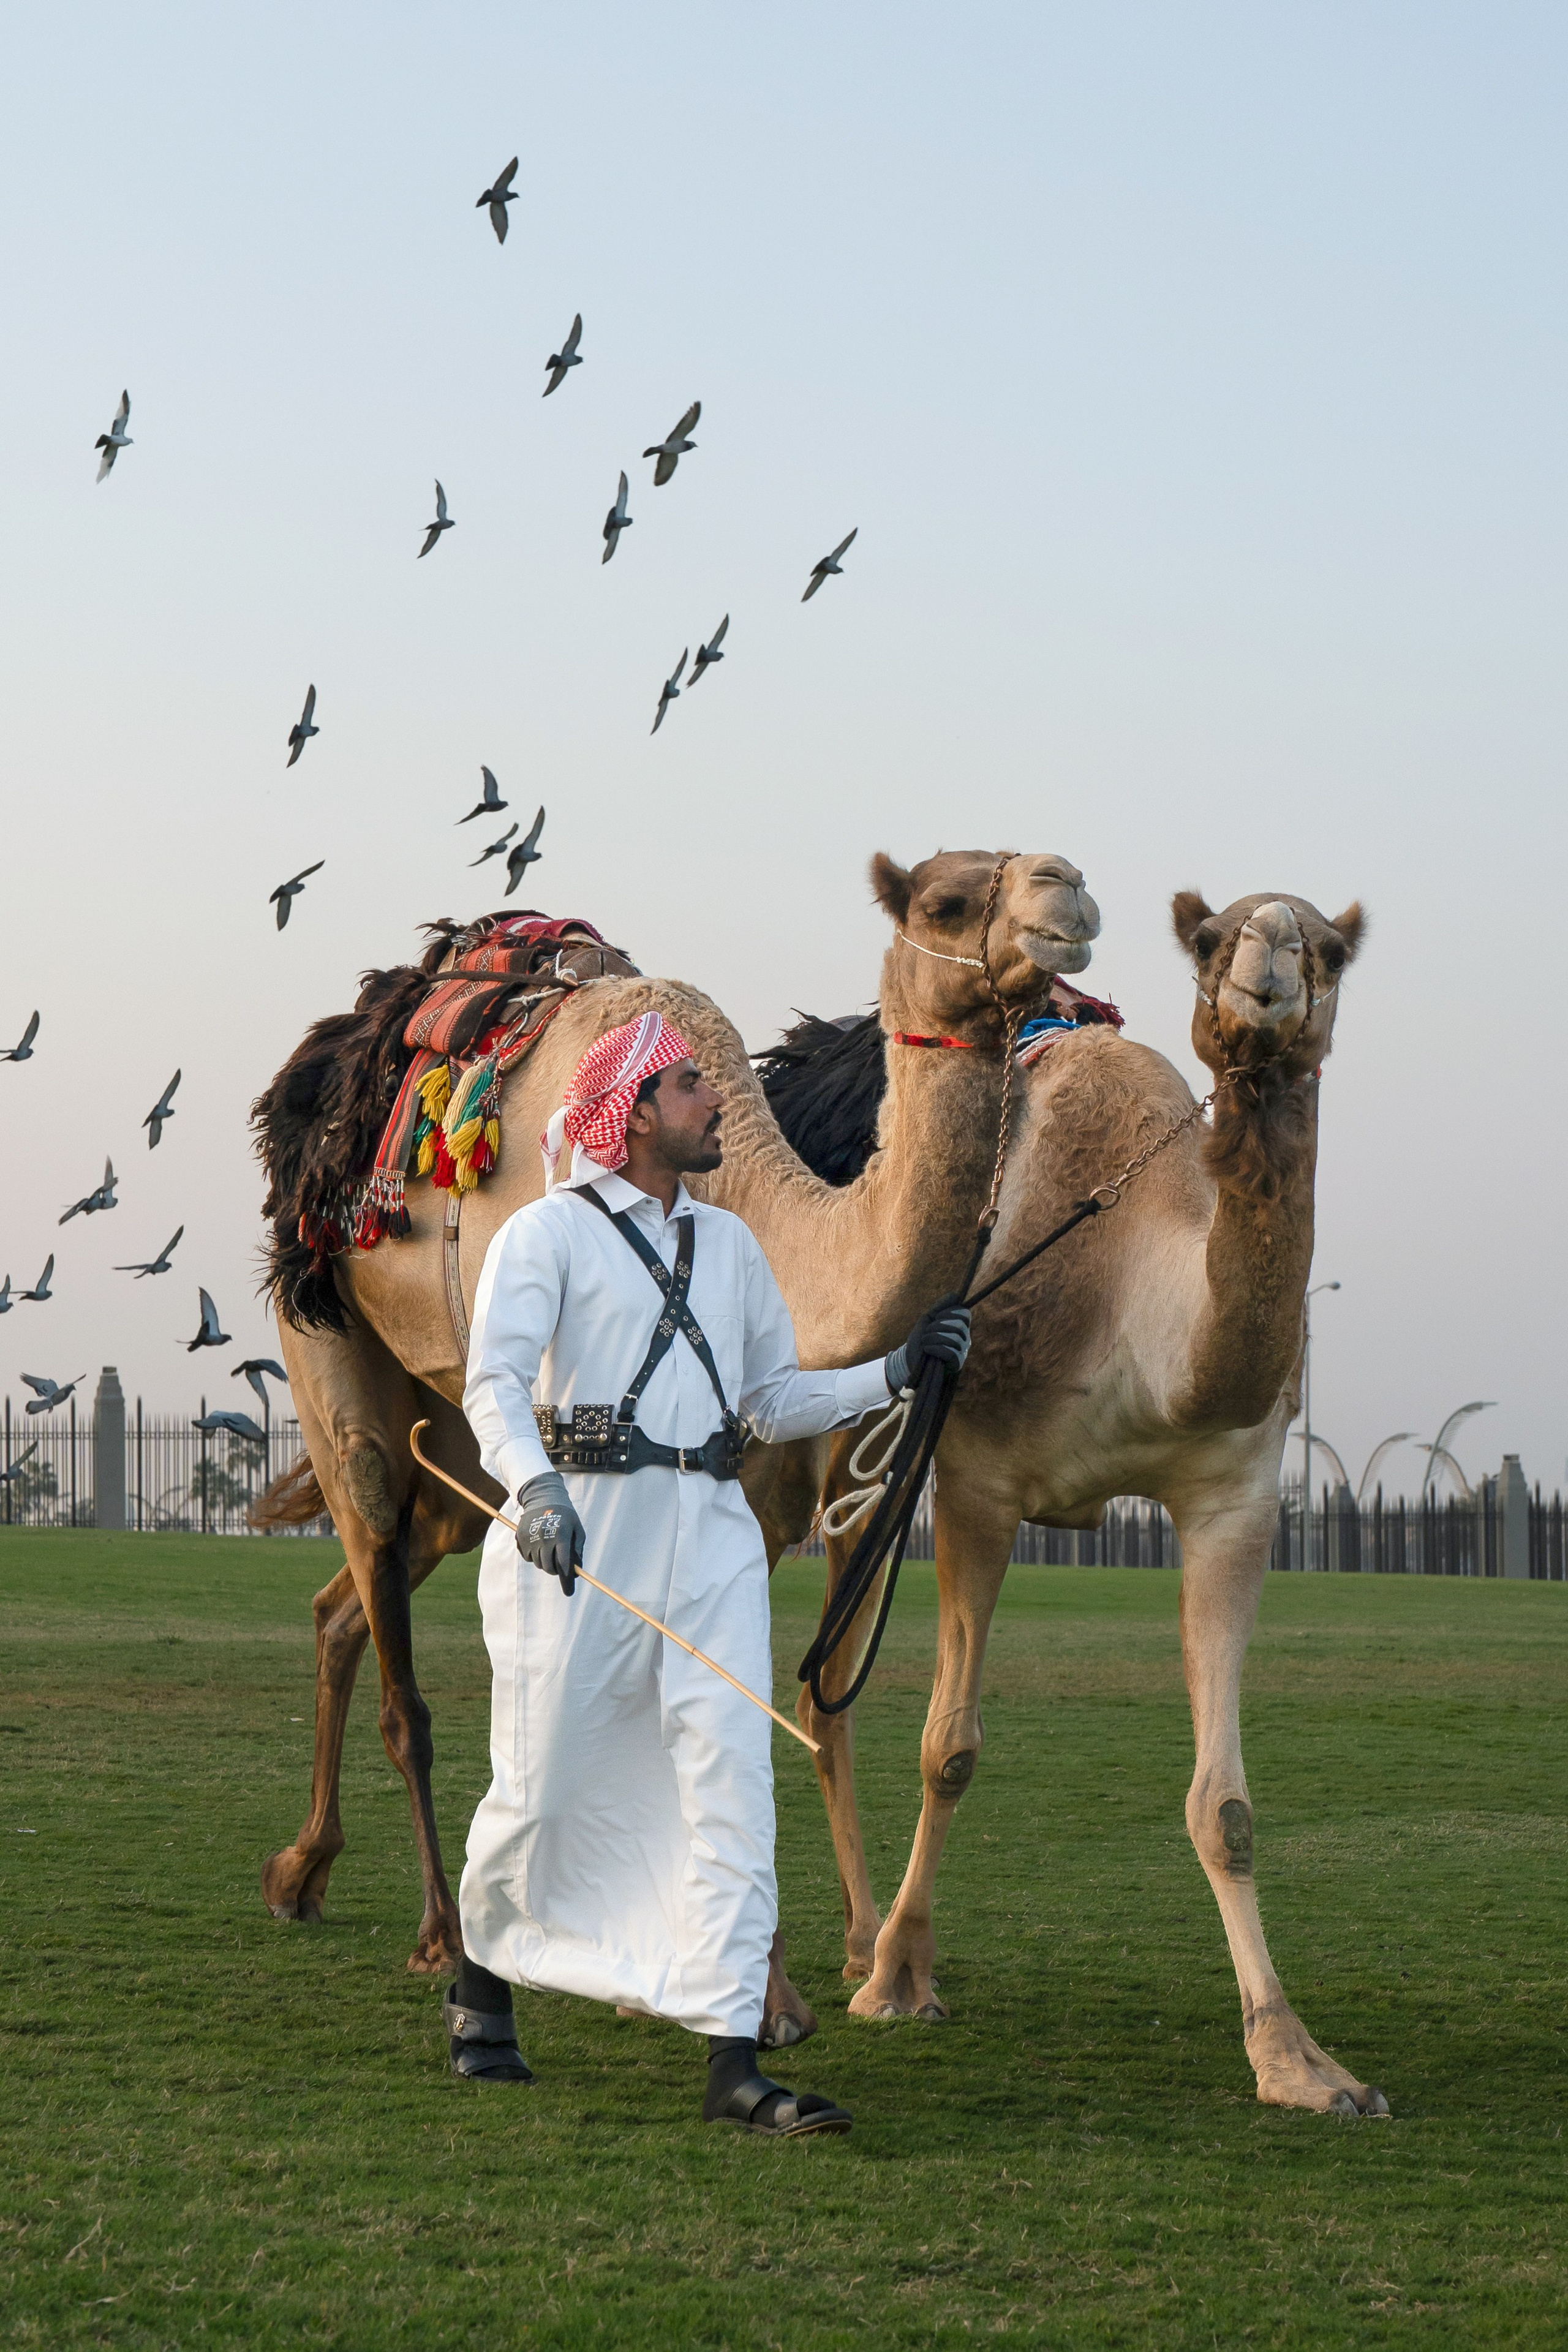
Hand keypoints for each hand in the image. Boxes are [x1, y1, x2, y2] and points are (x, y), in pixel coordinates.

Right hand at [515, 1472, 585, 1595]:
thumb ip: (577, 1549)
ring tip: (550, 1547)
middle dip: (556, 1570)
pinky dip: (534, 1555)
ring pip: (538, 1564)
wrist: (542, 1497)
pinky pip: (528, 1557)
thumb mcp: (577, 1529)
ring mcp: (531, 1538)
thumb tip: (576, 1570)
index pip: (563, 1563)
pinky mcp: (520, 1538)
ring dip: (545, 1562)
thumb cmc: (565, 1515)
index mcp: (561, 1535)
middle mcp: (545, 1537)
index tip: (569, 1592)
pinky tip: (539, 1543)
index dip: (566, 1580)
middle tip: (560, 1565)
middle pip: (549, 1568)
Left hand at [884, 1297, 971, 1393]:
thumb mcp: (927, 1319)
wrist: (909, 1359)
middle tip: (927, 1332)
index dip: (949, 1312)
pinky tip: (927, 1350)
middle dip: (938, 1326)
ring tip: (925, 1342)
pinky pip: (951, 1352)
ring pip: (955, 1338)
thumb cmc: (920, 1339)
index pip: (965, 1314)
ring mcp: (962, 1352)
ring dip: (934, 1337)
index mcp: (959, 1327)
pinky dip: (936, 1348)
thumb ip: (940, 1307)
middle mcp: (964, 1339)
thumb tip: (956, 1294)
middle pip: (959, 1325)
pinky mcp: (957, 1364)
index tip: (936, 1317)